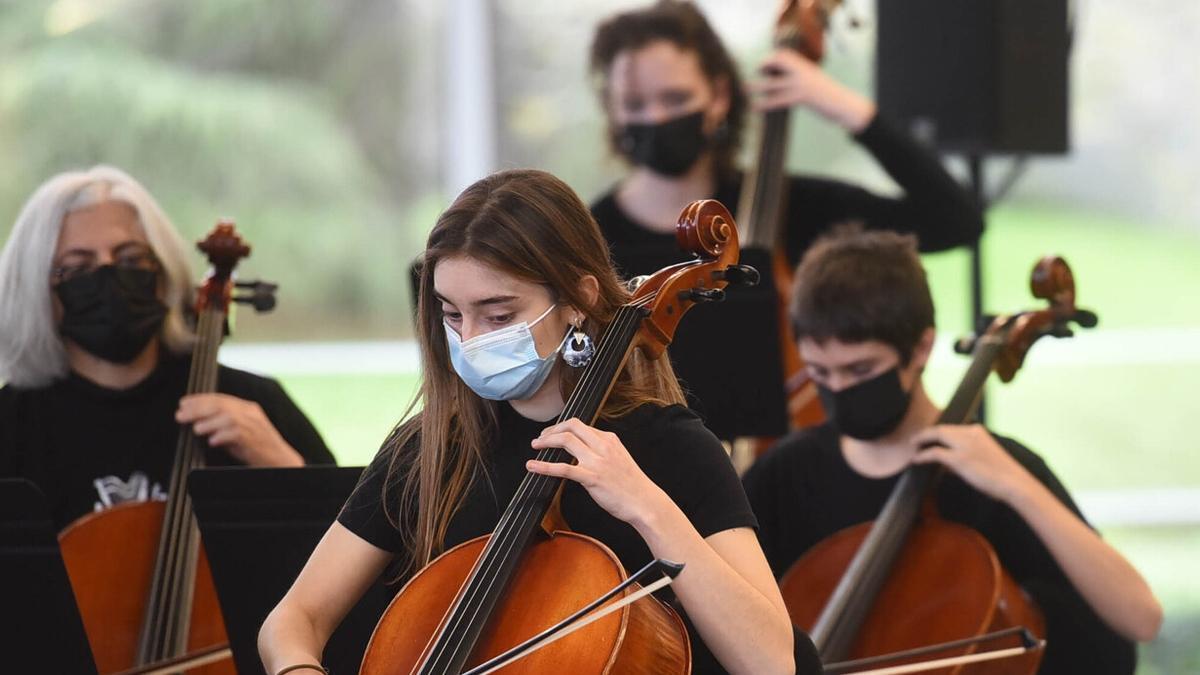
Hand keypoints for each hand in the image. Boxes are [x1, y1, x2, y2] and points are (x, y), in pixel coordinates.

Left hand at [176, 393, 303, 466]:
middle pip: (221, 404)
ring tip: (196, 429)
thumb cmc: (258, 449)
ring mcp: (254, 425)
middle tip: (181, 415)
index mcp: (247, 408)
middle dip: (198, 408)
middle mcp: (251, 413)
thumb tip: (197, 422)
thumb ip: (222, 425)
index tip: (183, 403)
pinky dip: (222, 436)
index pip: (220, 398)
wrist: (281, 461)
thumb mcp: (238, 432)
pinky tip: (212, 441)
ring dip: (209, 422)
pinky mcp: (256, 439)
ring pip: (228, 416)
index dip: (200, 399)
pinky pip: (237, 433)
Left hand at [526, 418, 667, 526]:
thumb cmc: (632, 486)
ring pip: (566, 440)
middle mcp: (603, 446)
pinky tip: (533, 466)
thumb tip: (584, 450)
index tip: (552, 433)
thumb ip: (603, 451)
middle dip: (552, 430)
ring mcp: (597, 461)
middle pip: (571, 426)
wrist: (645, 502)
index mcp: (610, 440)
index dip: (562, 427)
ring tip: (535, 446)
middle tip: (540, 438)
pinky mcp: (592, 477)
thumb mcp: (619, 459)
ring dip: (546, 441)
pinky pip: (563, 468)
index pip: (581, 425)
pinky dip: (544, 466)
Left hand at [746, 48, 875, 131]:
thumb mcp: (815, 80)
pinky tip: (755, 107)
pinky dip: (764, 103)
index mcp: (806, 66)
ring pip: (773, 83)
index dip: (771, 58)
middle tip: (757, 73)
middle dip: (764, 65)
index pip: (784, 55)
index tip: (764, 66)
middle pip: (778, 61)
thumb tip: (785, 78)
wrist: (844, 104)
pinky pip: (778, 99)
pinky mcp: (801, 98)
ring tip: (745, 88)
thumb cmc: (829, 95)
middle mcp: (803, 71)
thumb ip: (801, 76)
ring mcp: (802, 84)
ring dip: (757, 85)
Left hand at [910, 424, 1034, 503]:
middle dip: (926, 433)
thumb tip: (946, 463)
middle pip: (941, 428)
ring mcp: (964, 445)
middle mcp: (970, 433)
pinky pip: (934, 453)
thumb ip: (967, 454)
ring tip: (913, 446)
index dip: (938, 432)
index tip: (928, 436)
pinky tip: (915, 459)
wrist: (1015, 483)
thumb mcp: (985, 457)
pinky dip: (923, 455)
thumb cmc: (1003, 476)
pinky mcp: (959, 458)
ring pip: (936, 435)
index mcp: (978, 431)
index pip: (952, 427)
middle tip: (915, 440)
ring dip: (922, 440)